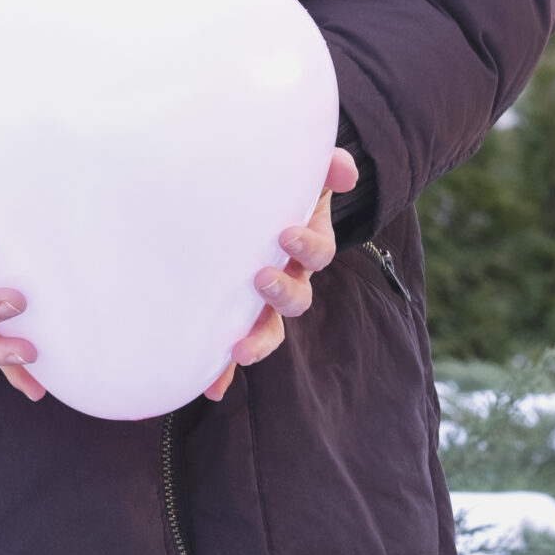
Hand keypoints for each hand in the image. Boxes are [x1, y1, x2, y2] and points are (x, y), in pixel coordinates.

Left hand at [205, 147, 359, 401]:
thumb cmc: (269, 184)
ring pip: (269, 329)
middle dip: (283, 294)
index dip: (308, 248)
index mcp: (300, 245)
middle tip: (260, 279)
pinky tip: (211, 389)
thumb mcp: (298, 172)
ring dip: (258, 340)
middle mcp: (286, 278)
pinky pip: (228, 349)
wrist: (239, 198)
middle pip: (297, 299)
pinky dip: (222, 371)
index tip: (286, 235)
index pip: (317, 253)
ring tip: (237, 347)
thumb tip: (344, 170)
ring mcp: (258, 302)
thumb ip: (323, 165)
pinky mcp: (229, 318)